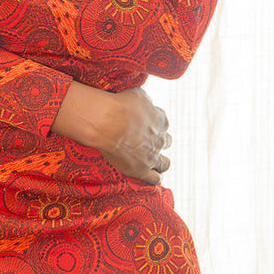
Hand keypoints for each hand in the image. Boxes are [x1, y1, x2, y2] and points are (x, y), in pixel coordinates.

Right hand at [52, 82, 171, 185]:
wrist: (107, 122)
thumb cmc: (119, 104)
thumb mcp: (138, 94)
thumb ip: (146, 101)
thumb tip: (145, 103)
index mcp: (161, 121)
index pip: (162, 123)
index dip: (153, 124)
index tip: (142, 124)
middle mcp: (160, 139)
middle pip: (165, 142)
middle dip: (157, 142)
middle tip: (144, 141)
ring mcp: (152, 156)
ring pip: (164, 164)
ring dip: (160, 162)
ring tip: (151, 162)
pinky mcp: (141, 171)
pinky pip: (154, 179)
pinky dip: (153, 178)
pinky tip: (149, 176)